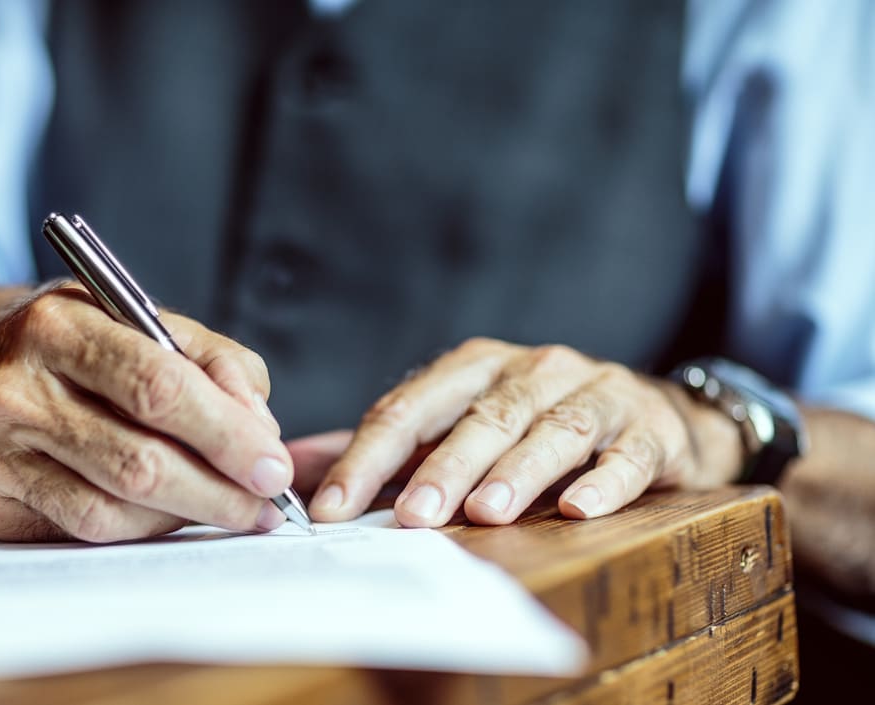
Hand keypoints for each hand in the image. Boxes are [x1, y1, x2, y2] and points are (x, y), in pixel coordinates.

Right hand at [0, 283, 291, 541]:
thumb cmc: (79, 344)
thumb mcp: (148, 322)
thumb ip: (217, 364)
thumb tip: (260, 430)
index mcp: (58, 325)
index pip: (156, 386)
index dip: (226, 433)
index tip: (272, 465)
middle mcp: (14, 388)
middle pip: (137, 462)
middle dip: (219, 491)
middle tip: (265, 504)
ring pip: (112, 511)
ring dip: (185, 516)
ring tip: (224, 505)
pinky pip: (84, 532)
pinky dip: (142, 529)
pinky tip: (168, 511)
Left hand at [307, 338, 742, 525]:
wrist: (655, 417)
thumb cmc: (534, 425)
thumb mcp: (456, 424)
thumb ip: (383, 447)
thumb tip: (294, 466)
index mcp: (474, 368)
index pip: (410, 409)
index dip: (369, 458)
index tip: (333, 510)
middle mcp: (534, 370)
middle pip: (482, 418)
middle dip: (443, 468)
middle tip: (412, 516)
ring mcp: (597, 393)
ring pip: (553, 431)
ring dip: (518, 472)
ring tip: (487, 513)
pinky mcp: (651, 428)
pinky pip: (628, 453)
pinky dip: (605, 480)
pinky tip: (580, 509)